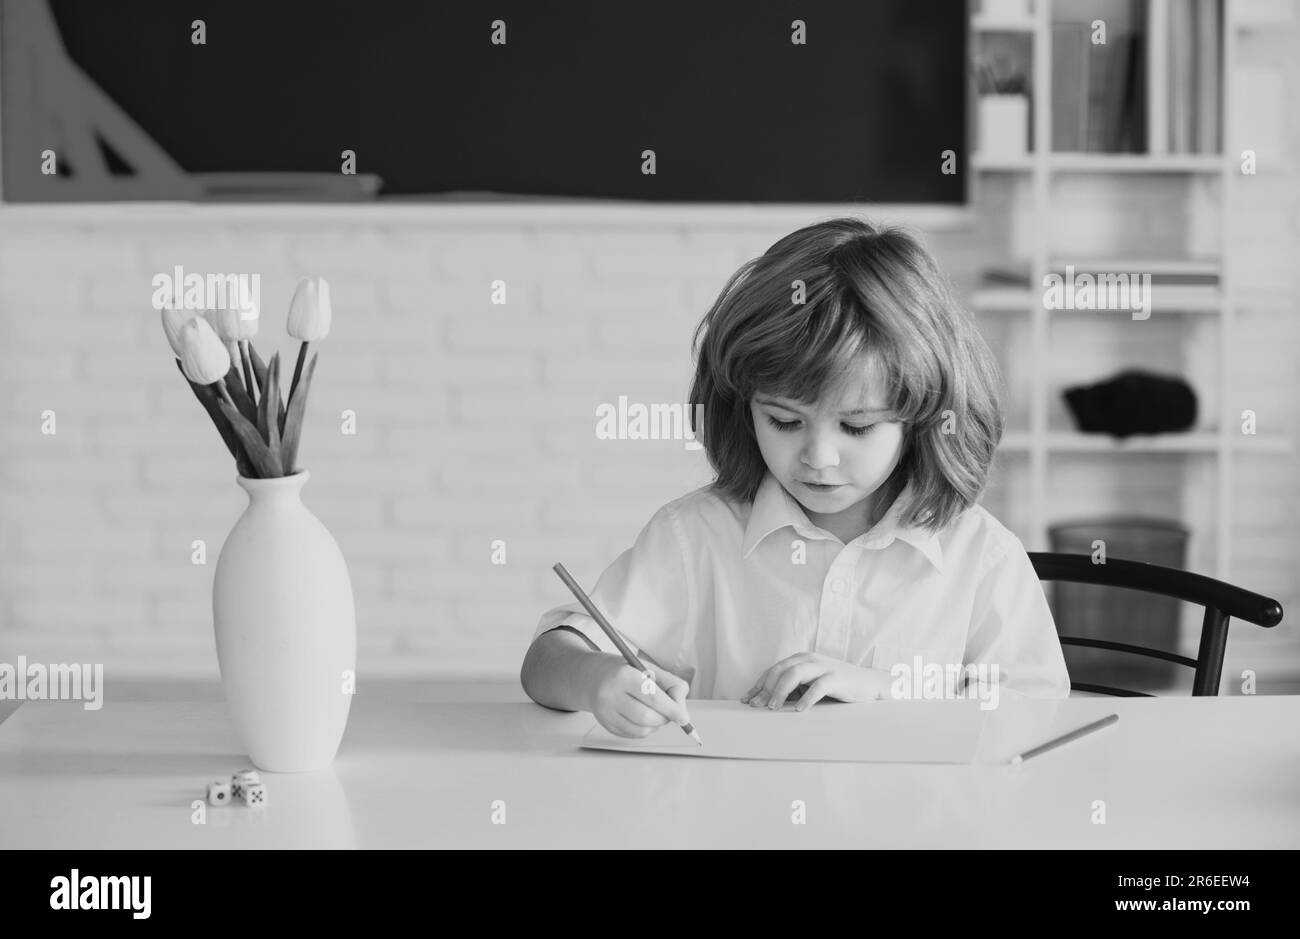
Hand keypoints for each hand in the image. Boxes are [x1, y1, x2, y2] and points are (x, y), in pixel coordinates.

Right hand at [587, 655, 691, 737]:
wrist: (593, 677)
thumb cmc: (624, 671)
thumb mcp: (647, 667)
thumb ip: (670, 683)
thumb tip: (681, 708)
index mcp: (624, 675)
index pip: (652, 697)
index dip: (671, 709)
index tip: (684, 718)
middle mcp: (611, 695)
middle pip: (646, 717)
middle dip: (664, 718)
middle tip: (669, 711)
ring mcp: (605, 712)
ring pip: (641, 730)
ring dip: (656, 725)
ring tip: (655, 712)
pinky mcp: (605, 724)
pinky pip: (633, 735)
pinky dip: (645, 729)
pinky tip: (643, 717)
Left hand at [741, 653, 892, 710]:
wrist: (869, 684)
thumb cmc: (836, 687)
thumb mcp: (810, 686)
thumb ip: (792, 690)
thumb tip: (767, 704)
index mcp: (800, 659)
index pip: (773, 670)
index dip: (758, 685)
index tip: (747, 700)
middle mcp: (810, 659)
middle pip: (780, 670)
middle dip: (766, 688)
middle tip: (756, 705)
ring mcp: (823, 667)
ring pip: (795, 674)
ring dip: (780, 691)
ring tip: (772, 707)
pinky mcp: (837, 677)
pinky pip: (819, 686)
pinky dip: (807, 698)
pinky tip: (799, 710)